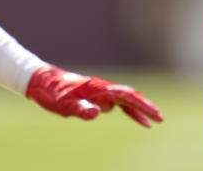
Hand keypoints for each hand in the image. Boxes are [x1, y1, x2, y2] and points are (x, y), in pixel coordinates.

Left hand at [26, 64, 163, 127]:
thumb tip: (99, 113)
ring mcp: (101, 91)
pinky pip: (118, 104)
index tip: (155, 114)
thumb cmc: (52, 93)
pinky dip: (128, 111)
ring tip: (153, 122)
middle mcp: (103, 88)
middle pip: (130, 96)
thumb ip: (81, 109)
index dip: (142, 105)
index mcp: (98, 88)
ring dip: (139, 110)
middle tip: (161, 118)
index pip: (126, 96)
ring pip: (126, 100)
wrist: (41, 82)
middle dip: (146, 107)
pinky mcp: (97, 96)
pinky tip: (136, 120)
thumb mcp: (64, 105)